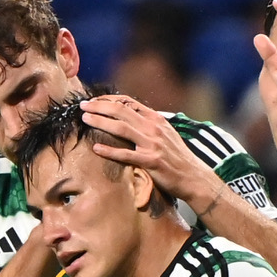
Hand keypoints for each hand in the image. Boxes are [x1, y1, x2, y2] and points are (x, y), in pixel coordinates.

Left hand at [79, 94, 207, 201]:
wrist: (193, 177)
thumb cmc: (177, 157)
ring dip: (100, 121)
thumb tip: (130, 117)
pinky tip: (96, 148)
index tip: (93, 101)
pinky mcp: (151, 162)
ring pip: (121, 128)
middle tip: (82, 106)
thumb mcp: (165, 134)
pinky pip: (126, 155)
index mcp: (156, 119)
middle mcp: (153, 128)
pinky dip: (110, 151)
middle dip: (99, 106)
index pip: (128, 102)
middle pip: (121, 111)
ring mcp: (152, 144)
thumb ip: (148, 124)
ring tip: (85, 119)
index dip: (108, 99)